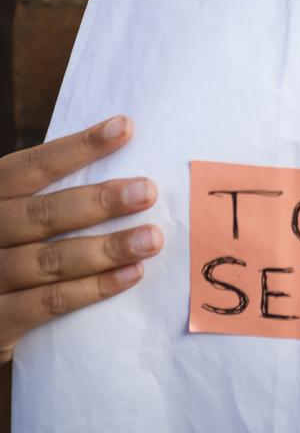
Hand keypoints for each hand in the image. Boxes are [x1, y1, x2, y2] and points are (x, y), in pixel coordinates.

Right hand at [0, 116, 162, 366]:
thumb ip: (49, 194)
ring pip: (51, 261)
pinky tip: (131, 274)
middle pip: (44, 215)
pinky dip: (92, 288)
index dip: (78, 148)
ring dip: (107, 249)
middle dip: (100, 202)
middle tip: (148, 191)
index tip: (125, 128)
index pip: (32, 167)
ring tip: (151, 238)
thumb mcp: (14, 212)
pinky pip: (48, 304)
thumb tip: (122, 158)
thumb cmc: (6, 249)